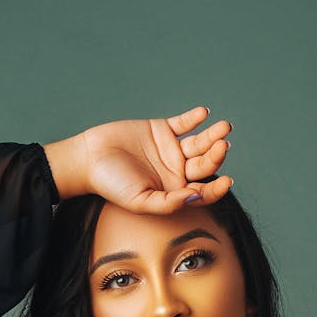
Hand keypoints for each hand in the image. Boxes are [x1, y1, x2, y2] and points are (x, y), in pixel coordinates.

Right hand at [78, 106, 232, 213]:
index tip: (227, 181)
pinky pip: (184, 123)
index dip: (217, 188)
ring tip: (223, 127)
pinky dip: (194, 118)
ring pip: (200, 143)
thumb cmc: (112, 185)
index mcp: (175, 192)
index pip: (203, 192)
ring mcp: (172, 150)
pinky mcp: (163, 130)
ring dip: (213, 135)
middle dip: (216, 156)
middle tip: (222, 146)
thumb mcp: (140, 202)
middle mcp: (178, 171)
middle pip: (205, 164)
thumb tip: (195, 197)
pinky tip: (203, 114)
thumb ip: (167, 203)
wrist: (89, 158)